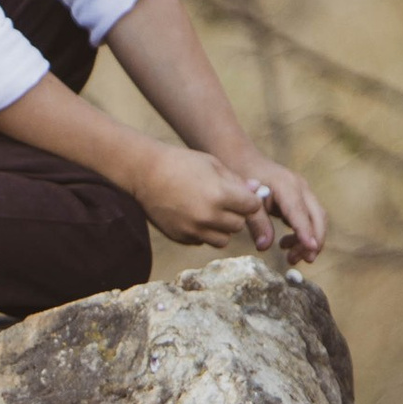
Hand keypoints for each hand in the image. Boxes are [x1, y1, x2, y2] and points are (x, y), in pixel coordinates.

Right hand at [135, 144, 322, 257]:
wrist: (145, 173)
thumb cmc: (181, 163)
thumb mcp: (213, 165)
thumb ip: (237, 181)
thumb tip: (257, 192)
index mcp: (220, 195)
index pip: (252, 207)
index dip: (249, 200)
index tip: (242, 195)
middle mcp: (209, 216)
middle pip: (239, 225)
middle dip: (235, 214)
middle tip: (222, 201)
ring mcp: (193, 229)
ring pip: (224, 239)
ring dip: (221, 228)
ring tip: (209, 211)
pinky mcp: (181, 237)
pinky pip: (203, 240)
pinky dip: (202, 232)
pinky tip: (191, 215)